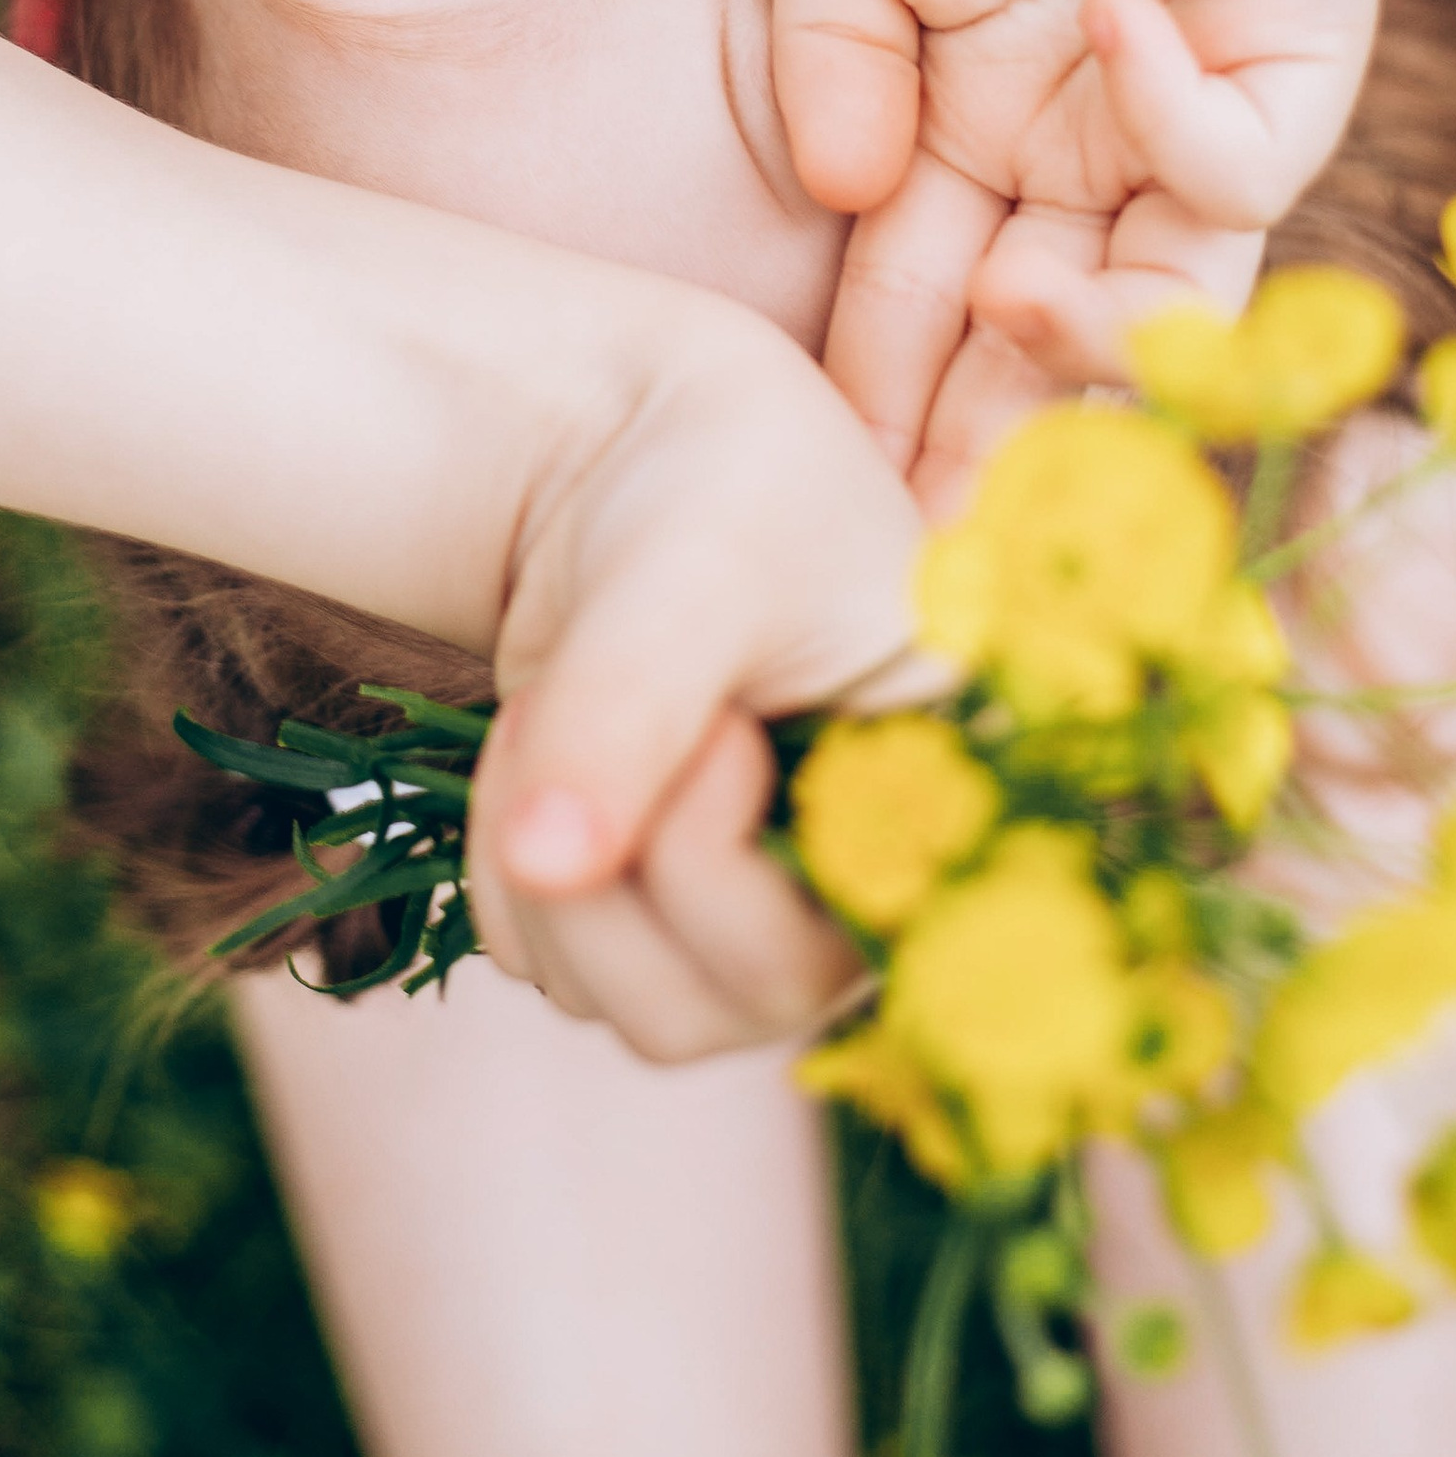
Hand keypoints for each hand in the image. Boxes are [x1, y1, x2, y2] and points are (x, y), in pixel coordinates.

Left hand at [466, 309, 921, 1059]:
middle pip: (721, 1005)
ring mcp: (761, 921)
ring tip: (569, 696)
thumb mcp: (691, 573)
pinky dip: (510, 863)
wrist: (635, 451)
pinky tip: (546, 737)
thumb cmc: (715, 483)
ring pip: (623, 1005)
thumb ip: (629, 709)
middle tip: (605, 694)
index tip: (714, 727)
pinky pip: (552, 967)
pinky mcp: (659, 918)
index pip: (855, 953)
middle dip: (621, 855)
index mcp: (946, 806)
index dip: (736, 864)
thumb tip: (547, 862)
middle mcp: (866, 896)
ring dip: (548, 855)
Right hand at [774, 0, 1375, 503]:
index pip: (932, 302)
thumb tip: (850, 206)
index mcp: (975, 122)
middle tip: (939, 529)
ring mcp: (1200, 101)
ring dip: (1098, 334)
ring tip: (1021, 301)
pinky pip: (1252, 161)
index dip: (887, 395)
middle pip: (1058, 339)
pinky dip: (1183, 130)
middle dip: (1001, 442)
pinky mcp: (1296, 45)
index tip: (830, 489)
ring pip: (1177, 297)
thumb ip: (826, 67)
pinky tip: (1107, 35)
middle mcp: (1093, 140)